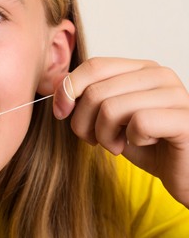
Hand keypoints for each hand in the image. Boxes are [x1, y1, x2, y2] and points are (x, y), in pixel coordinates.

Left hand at [53, 57, 188, 206]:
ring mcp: (175, 94)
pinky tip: (143, 145)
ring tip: (117, 145)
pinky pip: (138, 123)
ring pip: (111, 108)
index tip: (60, 113)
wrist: (184, 172)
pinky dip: (131, 141)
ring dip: (105, 136)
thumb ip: (89, 99)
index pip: (94, 65)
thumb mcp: (110, 118)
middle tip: (95, 140)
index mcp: (140, 69)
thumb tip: (60, 89)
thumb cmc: (146, 144)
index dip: (68, 89)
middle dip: (83, 122)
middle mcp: (159, 74)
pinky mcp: (185, 119)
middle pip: (96, 91)